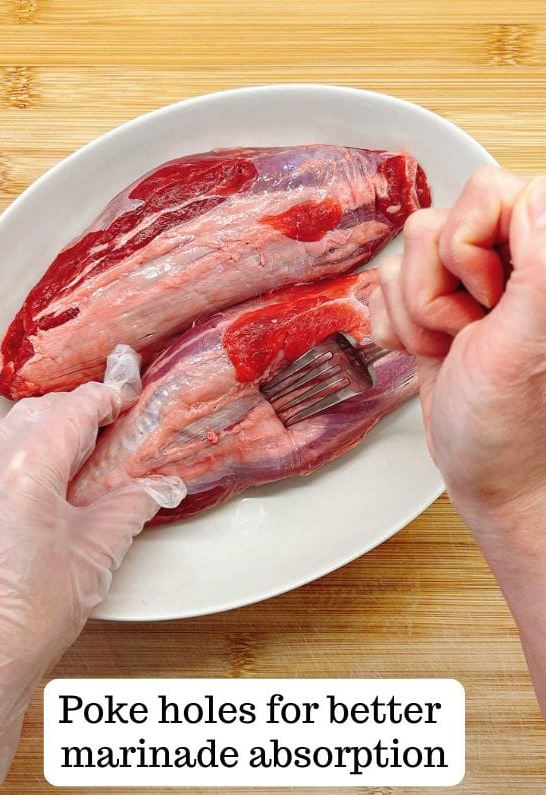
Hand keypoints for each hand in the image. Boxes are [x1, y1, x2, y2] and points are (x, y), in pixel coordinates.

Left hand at [0, 345, 184, 794]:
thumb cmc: (22, 617)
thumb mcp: (94, 556)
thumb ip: (130, 506)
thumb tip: (157, 484)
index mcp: (26, 466)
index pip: (77, 405)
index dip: (109, 395)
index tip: (127, 394)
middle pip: (42, 408)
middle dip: (79, 411)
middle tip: (112, 427)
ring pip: (11, 426)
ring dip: (46, 430)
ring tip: (78, 459)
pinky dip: (18, 451)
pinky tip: (39, 481)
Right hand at [370, 168, 545, 539]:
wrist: (496, 477)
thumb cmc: (517, 427)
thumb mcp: (527, 344)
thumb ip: (542, 265)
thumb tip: (539, 195)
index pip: (493, 192)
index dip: (471, 246)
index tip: (492, 299)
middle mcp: (520, 257)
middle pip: (439, 223)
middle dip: (435, 285)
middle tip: (473, 329)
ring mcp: (476, 281)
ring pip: (407, 254)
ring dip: (415, 312)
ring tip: (453, 346)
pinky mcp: (441, 302)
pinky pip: (388, 285)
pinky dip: (397, 327)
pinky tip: (431, 353)